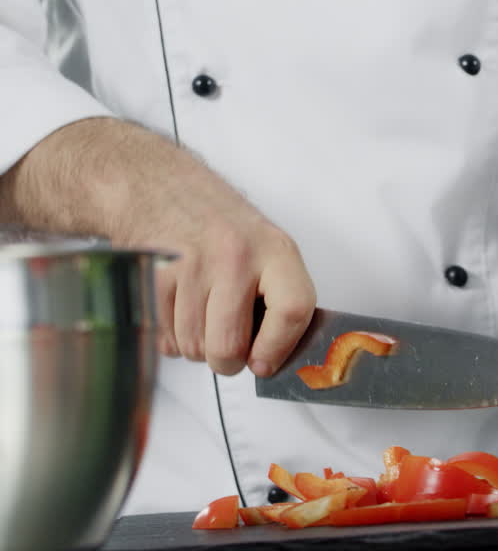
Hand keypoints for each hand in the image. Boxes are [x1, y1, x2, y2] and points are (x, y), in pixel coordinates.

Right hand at [1, 118, 314, 376]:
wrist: (159, 187)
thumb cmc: (220, 227)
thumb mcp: (267, 249)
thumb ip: (279, 299)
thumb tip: (277, 356)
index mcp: (276, 251)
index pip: (292, 310)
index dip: (278, 348)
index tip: (264, 364)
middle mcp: (235, 255)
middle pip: (230, 345)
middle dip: (226, 361)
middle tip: (227, 350)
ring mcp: (191, 264)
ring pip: (193, 346)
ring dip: (196, 347)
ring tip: (202, 317)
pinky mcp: (153, 274)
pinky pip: (164, 336)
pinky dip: (171, 337)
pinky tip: (179, 310)